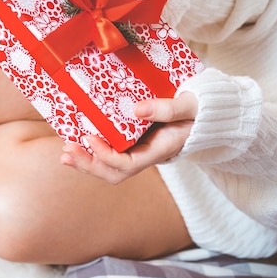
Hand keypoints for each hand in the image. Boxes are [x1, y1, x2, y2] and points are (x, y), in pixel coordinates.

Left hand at [60, 92, 197, 183]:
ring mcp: (141, 151)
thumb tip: (137, 110)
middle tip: (66, 153)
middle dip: (89, 164)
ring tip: (65, 152)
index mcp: (161, 150)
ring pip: (110, 166)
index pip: (128, 164)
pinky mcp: (135, 143)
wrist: (211, 112)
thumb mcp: (192, 105)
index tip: (89, 138)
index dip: (106, 155)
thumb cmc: (204, 108)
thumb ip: (168, 108)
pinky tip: (77, 142)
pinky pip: (112, 153)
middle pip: (114, 172)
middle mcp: (148, 155)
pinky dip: (93, 151)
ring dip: (87, 161)